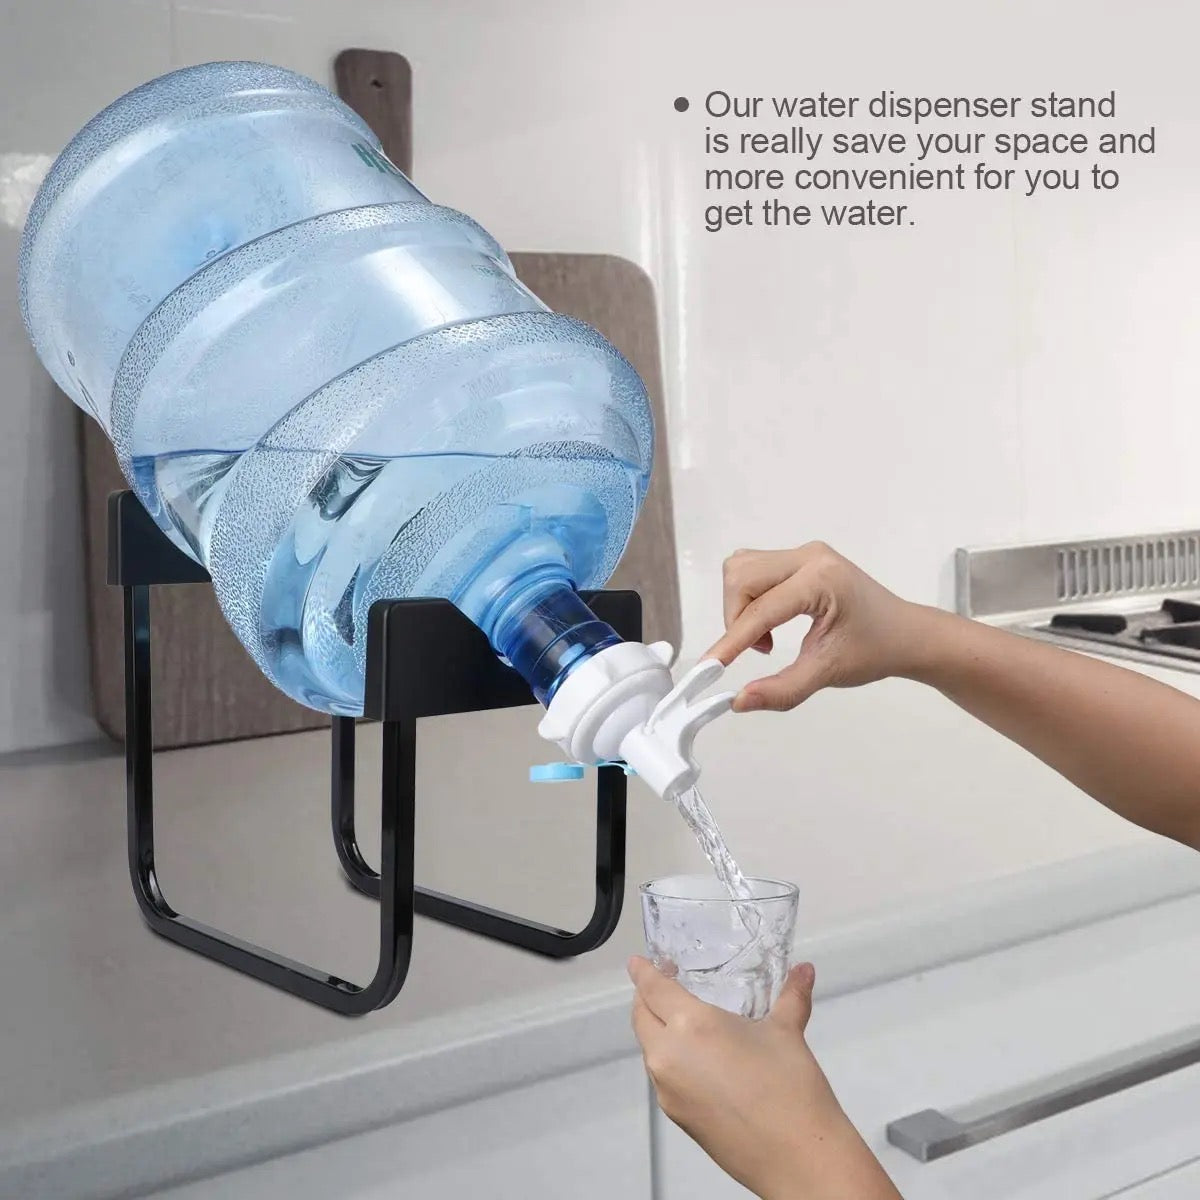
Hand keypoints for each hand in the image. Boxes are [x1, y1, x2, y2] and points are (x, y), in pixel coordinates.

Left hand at [629, 957, 901, 1199]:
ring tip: (684, 1021)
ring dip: (657, 1030)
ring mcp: (668, 1090)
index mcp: (690, 1025)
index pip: (652, 989)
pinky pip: (662, 1077)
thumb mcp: (787, 1032)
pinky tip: (698, 1061)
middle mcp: (668, 1056)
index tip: (638, 962)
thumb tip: (804, 970)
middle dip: (646, 998)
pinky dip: (670, 1060)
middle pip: (641, 1018)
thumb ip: (791, 996)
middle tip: (664, 984)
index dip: (644, 972)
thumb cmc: (789, 1087)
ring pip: (650, 1049)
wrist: (796, 1157)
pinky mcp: (676, 1116)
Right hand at [706, 543, 939, 712]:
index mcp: (822, 580)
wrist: (906, 634)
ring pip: (742, 570)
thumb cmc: (875, 650)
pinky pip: (754, 570)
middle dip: (735, 619)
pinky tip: (771, 623)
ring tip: (766, 638)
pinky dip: (750, 599)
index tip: (709, 667)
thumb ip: (781, 690)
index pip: (761, 610)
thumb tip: (738, 701)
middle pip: (741, 577)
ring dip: (740, 607)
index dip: (731, 641)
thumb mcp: (827, 673)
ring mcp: (805, 553)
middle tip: (760, 651)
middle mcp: (810, 556)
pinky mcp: (800, 558)